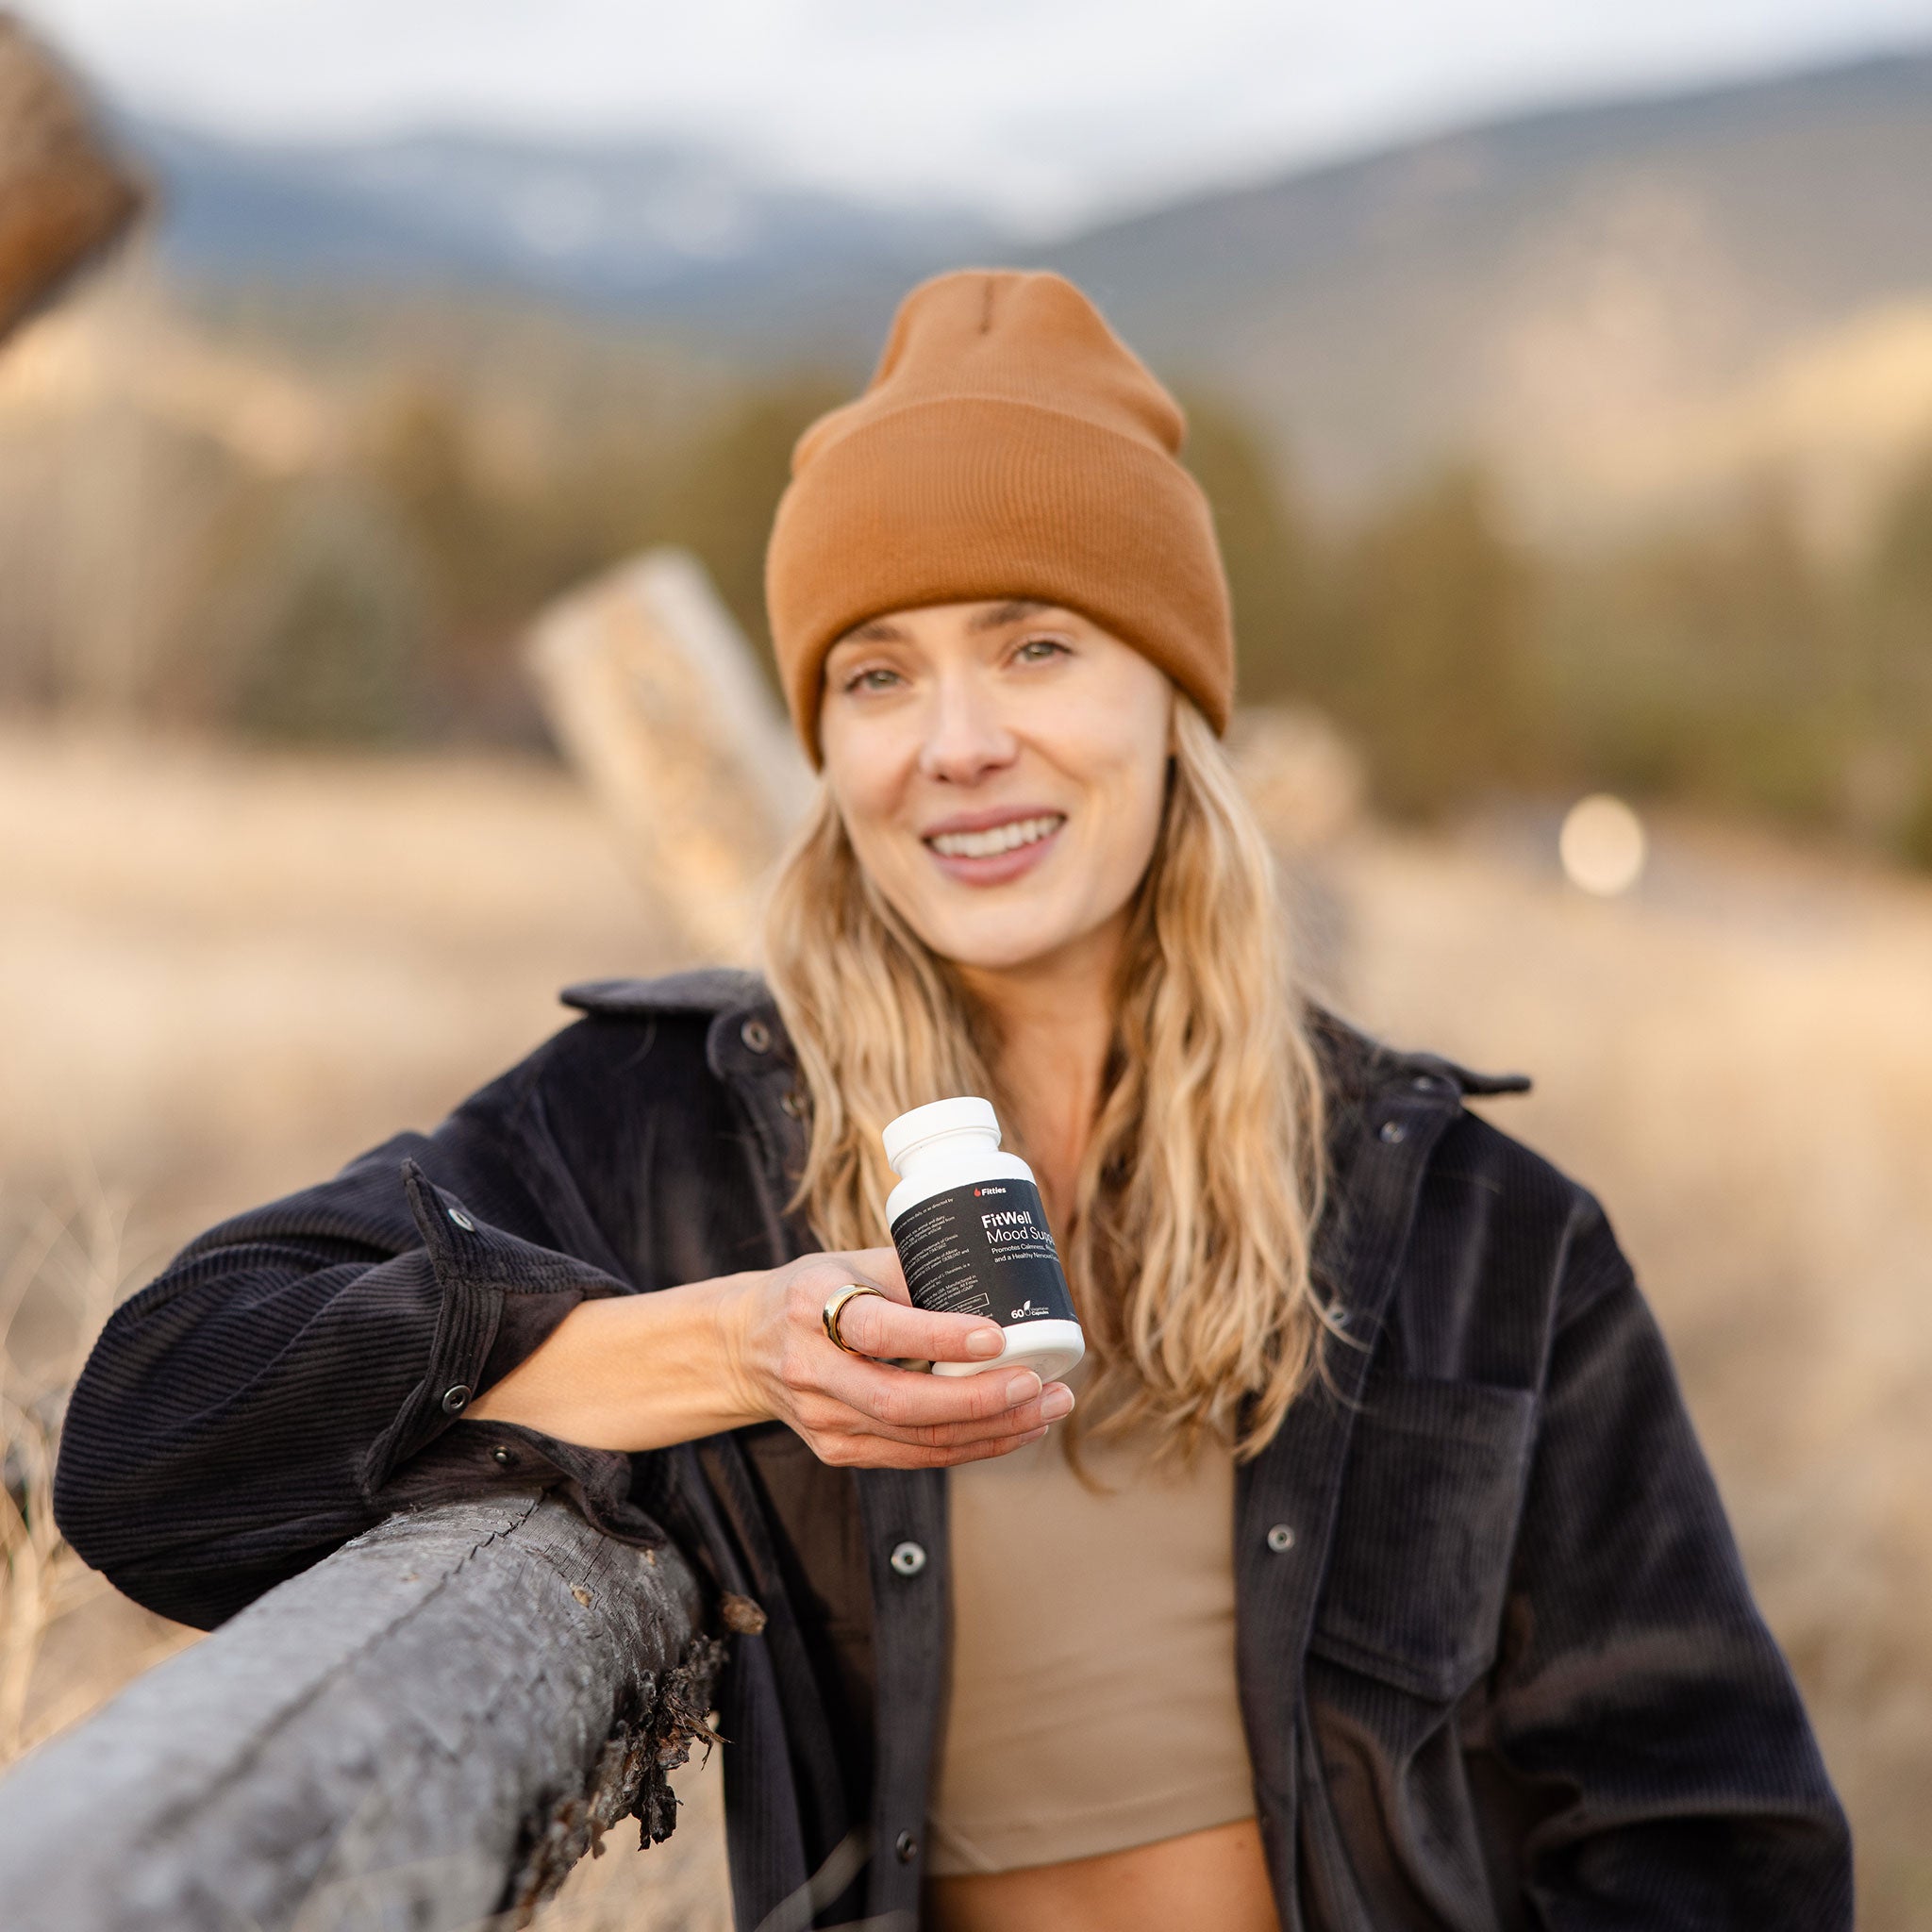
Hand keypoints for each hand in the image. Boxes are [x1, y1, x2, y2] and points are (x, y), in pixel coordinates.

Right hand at [726, 1247, 1074, 1469]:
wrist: (744, 1345)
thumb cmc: (814, 1291)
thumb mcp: (851, 1262)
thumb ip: (915, 1271)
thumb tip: (1000, 1278)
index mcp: (812, 1307)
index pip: (880, 1331)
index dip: (939, 1338)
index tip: (997, 1336)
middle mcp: (812, 1370)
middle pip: (902, 1403)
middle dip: (981, 1400)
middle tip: (1040, 1384)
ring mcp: (823, 1420)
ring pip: (916, 1439)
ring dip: (992, 1430)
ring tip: (1047, 1407)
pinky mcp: (838, 1451)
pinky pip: (914, 1456)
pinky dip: (971, 1445)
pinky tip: (1014, 1428)